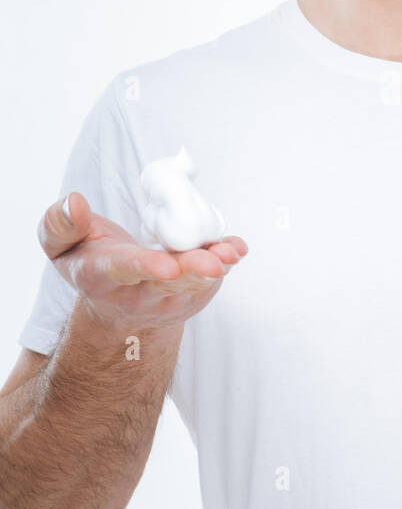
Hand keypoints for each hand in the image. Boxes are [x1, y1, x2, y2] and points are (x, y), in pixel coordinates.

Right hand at [39, 190, 247, 331]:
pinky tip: (236, 248)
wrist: (117, 307)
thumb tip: (74, 201)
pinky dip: (226, 260)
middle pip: (168, 283)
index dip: (145, 267)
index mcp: (102, 278)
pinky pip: (213, 277)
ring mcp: (170, 298)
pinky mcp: (194, 294)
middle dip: (191, 271)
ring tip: (230, 252)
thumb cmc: (90, 264)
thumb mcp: (61, 247)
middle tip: (212, 262)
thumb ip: (59, 225)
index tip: (167, 266)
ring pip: (196, 283)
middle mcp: (139, 294)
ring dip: (215, 266)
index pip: (123, 271)